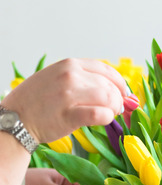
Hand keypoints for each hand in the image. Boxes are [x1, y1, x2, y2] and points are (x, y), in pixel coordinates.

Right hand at [1, 58, 126, 142]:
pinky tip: (104, 119)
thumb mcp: (58, 77)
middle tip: (115, 109)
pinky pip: (99, 115)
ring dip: (114, 109)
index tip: (124, 94)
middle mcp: (70, 76)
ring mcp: (69, 95)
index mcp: (70, 64)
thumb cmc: (38, 100)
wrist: (15, 118)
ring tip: (108, 114)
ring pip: (109, 99)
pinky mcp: (68, 115)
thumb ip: (83, 79)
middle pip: (110, 86)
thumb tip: (116, 90)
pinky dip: (107, 118)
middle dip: (118, 100)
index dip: (121, 84)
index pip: (107, 70)